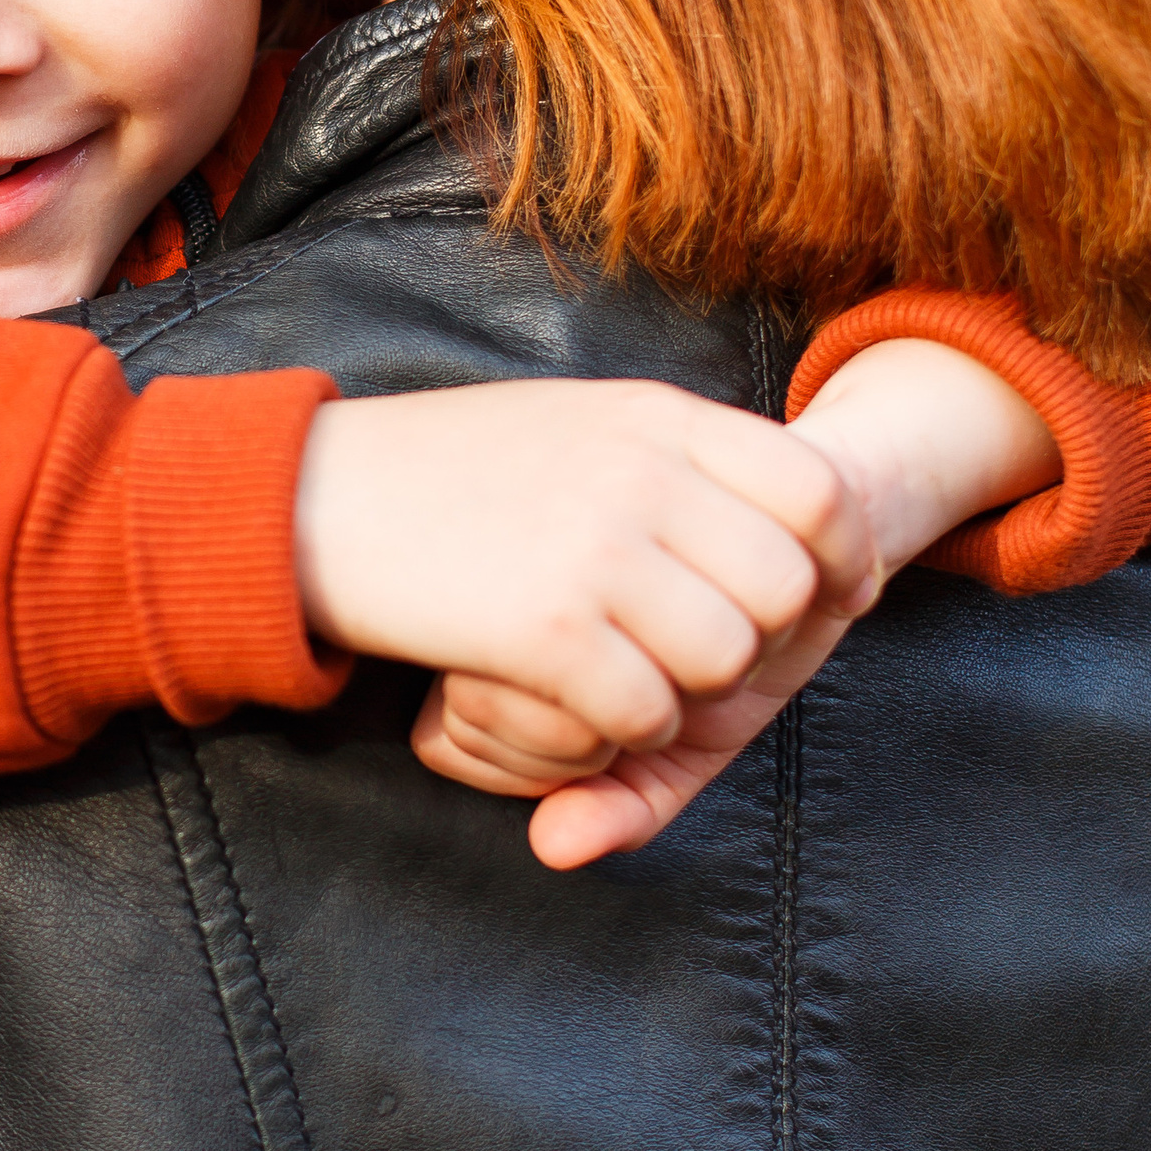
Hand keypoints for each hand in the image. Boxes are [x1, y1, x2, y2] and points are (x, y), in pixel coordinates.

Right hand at [410, 337, 1061, 866]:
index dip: (839, 563)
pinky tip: (563, 701)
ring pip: (724, 662)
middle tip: (685, 655)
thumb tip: (799, 514)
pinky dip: (617, 734)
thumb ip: (683, 460)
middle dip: (755, 646)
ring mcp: (596, 548)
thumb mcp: (580, 424)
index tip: (815, 600)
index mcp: (659, 417)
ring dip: (682, 695)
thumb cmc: (449, 470)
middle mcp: (641, 473)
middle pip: (785, 593)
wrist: (311, 499)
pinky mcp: (546, 628)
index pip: (821, 491)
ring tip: (616, 675)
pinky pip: (646, 715)